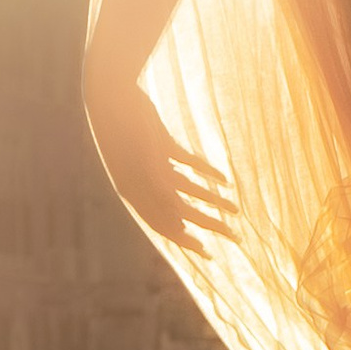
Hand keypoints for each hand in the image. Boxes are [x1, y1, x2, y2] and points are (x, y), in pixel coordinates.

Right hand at [84, 70, 241, 253]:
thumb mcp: (145, 167)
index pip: (165, 226)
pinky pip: (186, 164)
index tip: (209, 255)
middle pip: (182, 212)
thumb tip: (181, 225)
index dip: (187, 242)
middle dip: (209, 225)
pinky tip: (224, 180)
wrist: (113, 94)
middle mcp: (144, 183)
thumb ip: (160, 196)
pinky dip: (205, 171)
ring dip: (212, 200)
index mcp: (136, 194)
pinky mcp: (160, 144)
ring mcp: (152, 163)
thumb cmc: (128, 131)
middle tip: (236, 238)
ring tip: (236, 210)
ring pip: (188, 189)